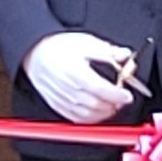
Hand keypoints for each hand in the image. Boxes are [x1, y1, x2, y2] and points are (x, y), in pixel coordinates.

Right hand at [22, 33, 139, 126]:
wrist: (34, 52)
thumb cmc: (58, 47)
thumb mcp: (84, 42)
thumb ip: (107, 51)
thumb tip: (124, 55)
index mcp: (74, 70)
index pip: (99, 88)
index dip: (116, 94)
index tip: (127, 95)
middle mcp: (66, 86)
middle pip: (94, 104)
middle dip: (113, 105)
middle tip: (121, 100)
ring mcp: (60, 97)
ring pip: (86, 114)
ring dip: (103, 114)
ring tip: (111, 107)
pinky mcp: (56, 104)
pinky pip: (75, 118)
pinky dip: (89, 119)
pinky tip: (97, 113)